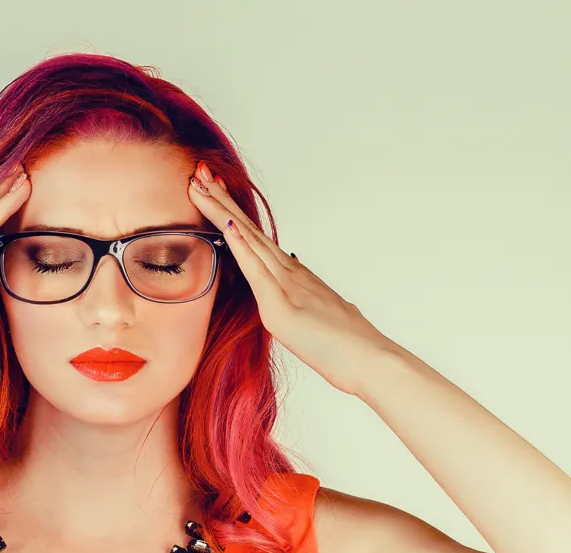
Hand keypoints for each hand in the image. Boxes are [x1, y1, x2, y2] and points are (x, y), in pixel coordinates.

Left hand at [186, 161, 399, 396]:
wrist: (371, 361)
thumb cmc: (347, 346)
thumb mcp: (317, 316)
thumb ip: (303, 300)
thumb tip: (295, 289)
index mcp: (294, 278)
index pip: (256, 240)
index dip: (232, 216)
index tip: (214, 192)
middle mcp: (289, 274)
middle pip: (249, 231)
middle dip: (221, 202)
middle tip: (199, 173)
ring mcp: (286, 287)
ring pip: (249, 242)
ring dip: (223, 212)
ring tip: (202, 185)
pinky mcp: (282, 308)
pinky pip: (259, 273)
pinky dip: (242, 249)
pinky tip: (228, 227)